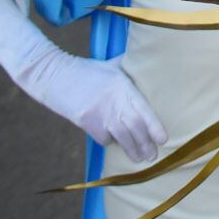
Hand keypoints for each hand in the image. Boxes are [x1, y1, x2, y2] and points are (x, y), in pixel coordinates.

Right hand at [16, 45, 167, 162]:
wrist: (55, 76)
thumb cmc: (86, 70)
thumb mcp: (111, 65)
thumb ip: (129, 67)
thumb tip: (145, 59)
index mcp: (123, 85)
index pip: (143, 109)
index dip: (154, 126)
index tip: (163, 139)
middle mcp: (114, 100)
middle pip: (135, 126)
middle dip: (145, 144)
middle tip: (153, 156)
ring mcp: (100, 113)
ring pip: (122, 136)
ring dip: (132, 150)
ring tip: (141, 159)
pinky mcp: (86, 122)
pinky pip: (103, 138)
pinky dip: (110, 142)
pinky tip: (115, 144)